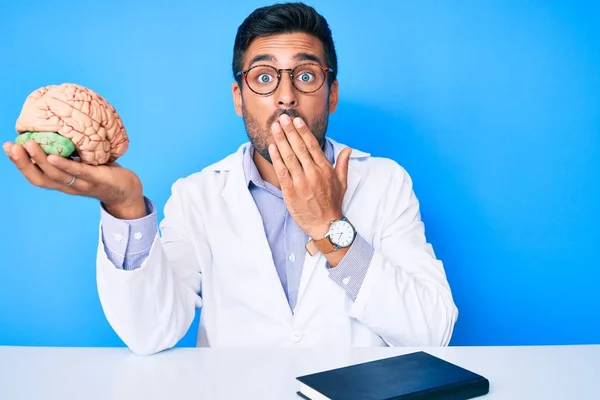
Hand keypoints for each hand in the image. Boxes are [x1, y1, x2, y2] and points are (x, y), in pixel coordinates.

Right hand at [3, 140, 145, 218]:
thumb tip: (53, 129)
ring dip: (40, 160)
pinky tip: (54, 157)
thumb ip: (67, 152)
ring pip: (56, 176)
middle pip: (40, 178)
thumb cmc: (102, 172)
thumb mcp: (81, 161)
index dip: (20, 163)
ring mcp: (82, 185)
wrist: (127, 189)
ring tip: (29, 145)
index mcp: (61, 182)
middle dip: (23, 162)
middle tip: (11, 146)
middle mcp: (68, 186)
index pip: (35, 175)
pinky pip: (79, 173)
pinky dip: (65, 166)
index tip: (8, 146)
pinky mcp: (97, 180)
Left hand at [268, 114, 351, 239]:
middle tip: (282, 118)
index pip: (313, 145)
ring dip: (281, 140)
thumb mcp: (342, 183)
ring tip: (274, 127)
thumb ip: (343, 164)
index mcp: (325, 169)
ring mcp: (301, 182)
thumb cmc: (333, 204)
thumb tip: (348, 149)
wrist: (326, 225)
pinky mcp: (290, 191)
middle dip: (289, 131)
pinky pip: (282, 171)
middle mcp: (313, 173)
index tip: (296, 120)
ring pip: (289, 157)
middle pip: (299, 148)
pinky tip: (272, 147)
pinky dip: (276, 158)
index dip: (303, 132)